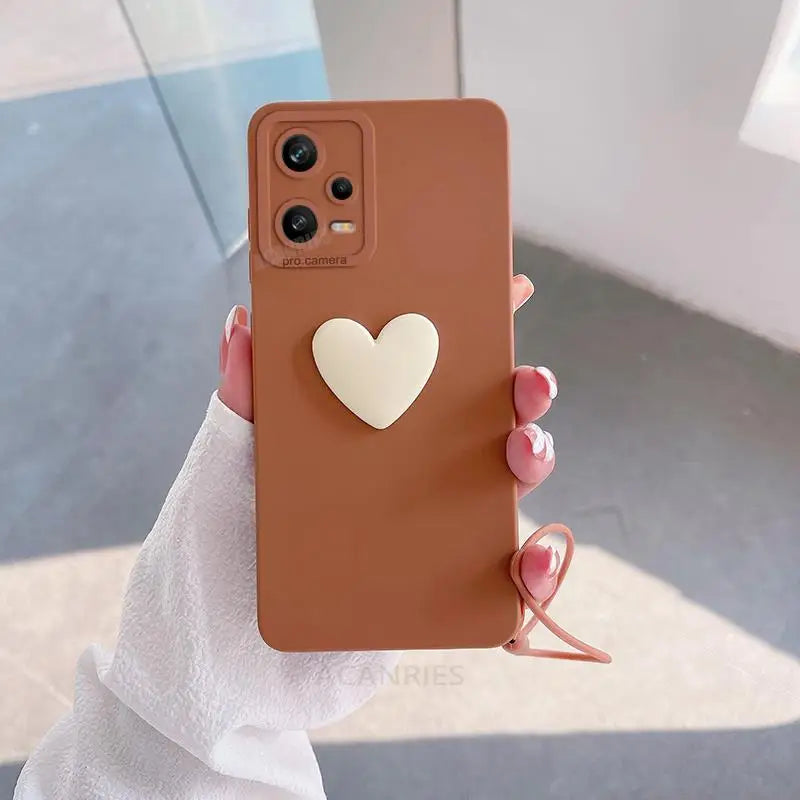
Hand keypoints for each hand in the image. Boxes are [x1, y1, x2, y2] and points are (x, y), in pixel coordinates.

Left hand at [218, 275, 560, 603]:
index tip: (508, 289)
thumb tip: (241, 322)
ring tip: (522, 453)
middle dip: (520, 393)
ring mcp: (428, 532)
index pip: (426, 372)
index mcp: (365, 433)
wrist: (217, 665)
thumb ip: (242, 402)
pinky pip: (503, 580)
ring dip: (535, 462)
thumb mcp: (227, 469)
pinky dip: (535, 572)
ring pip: (504, 490)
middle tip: (527, 383)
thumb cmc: (217, 557)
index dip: (470, 332)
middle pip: (481, 423)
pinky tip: (530, 563)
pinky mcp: (440, 594)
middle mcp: (405, 476)